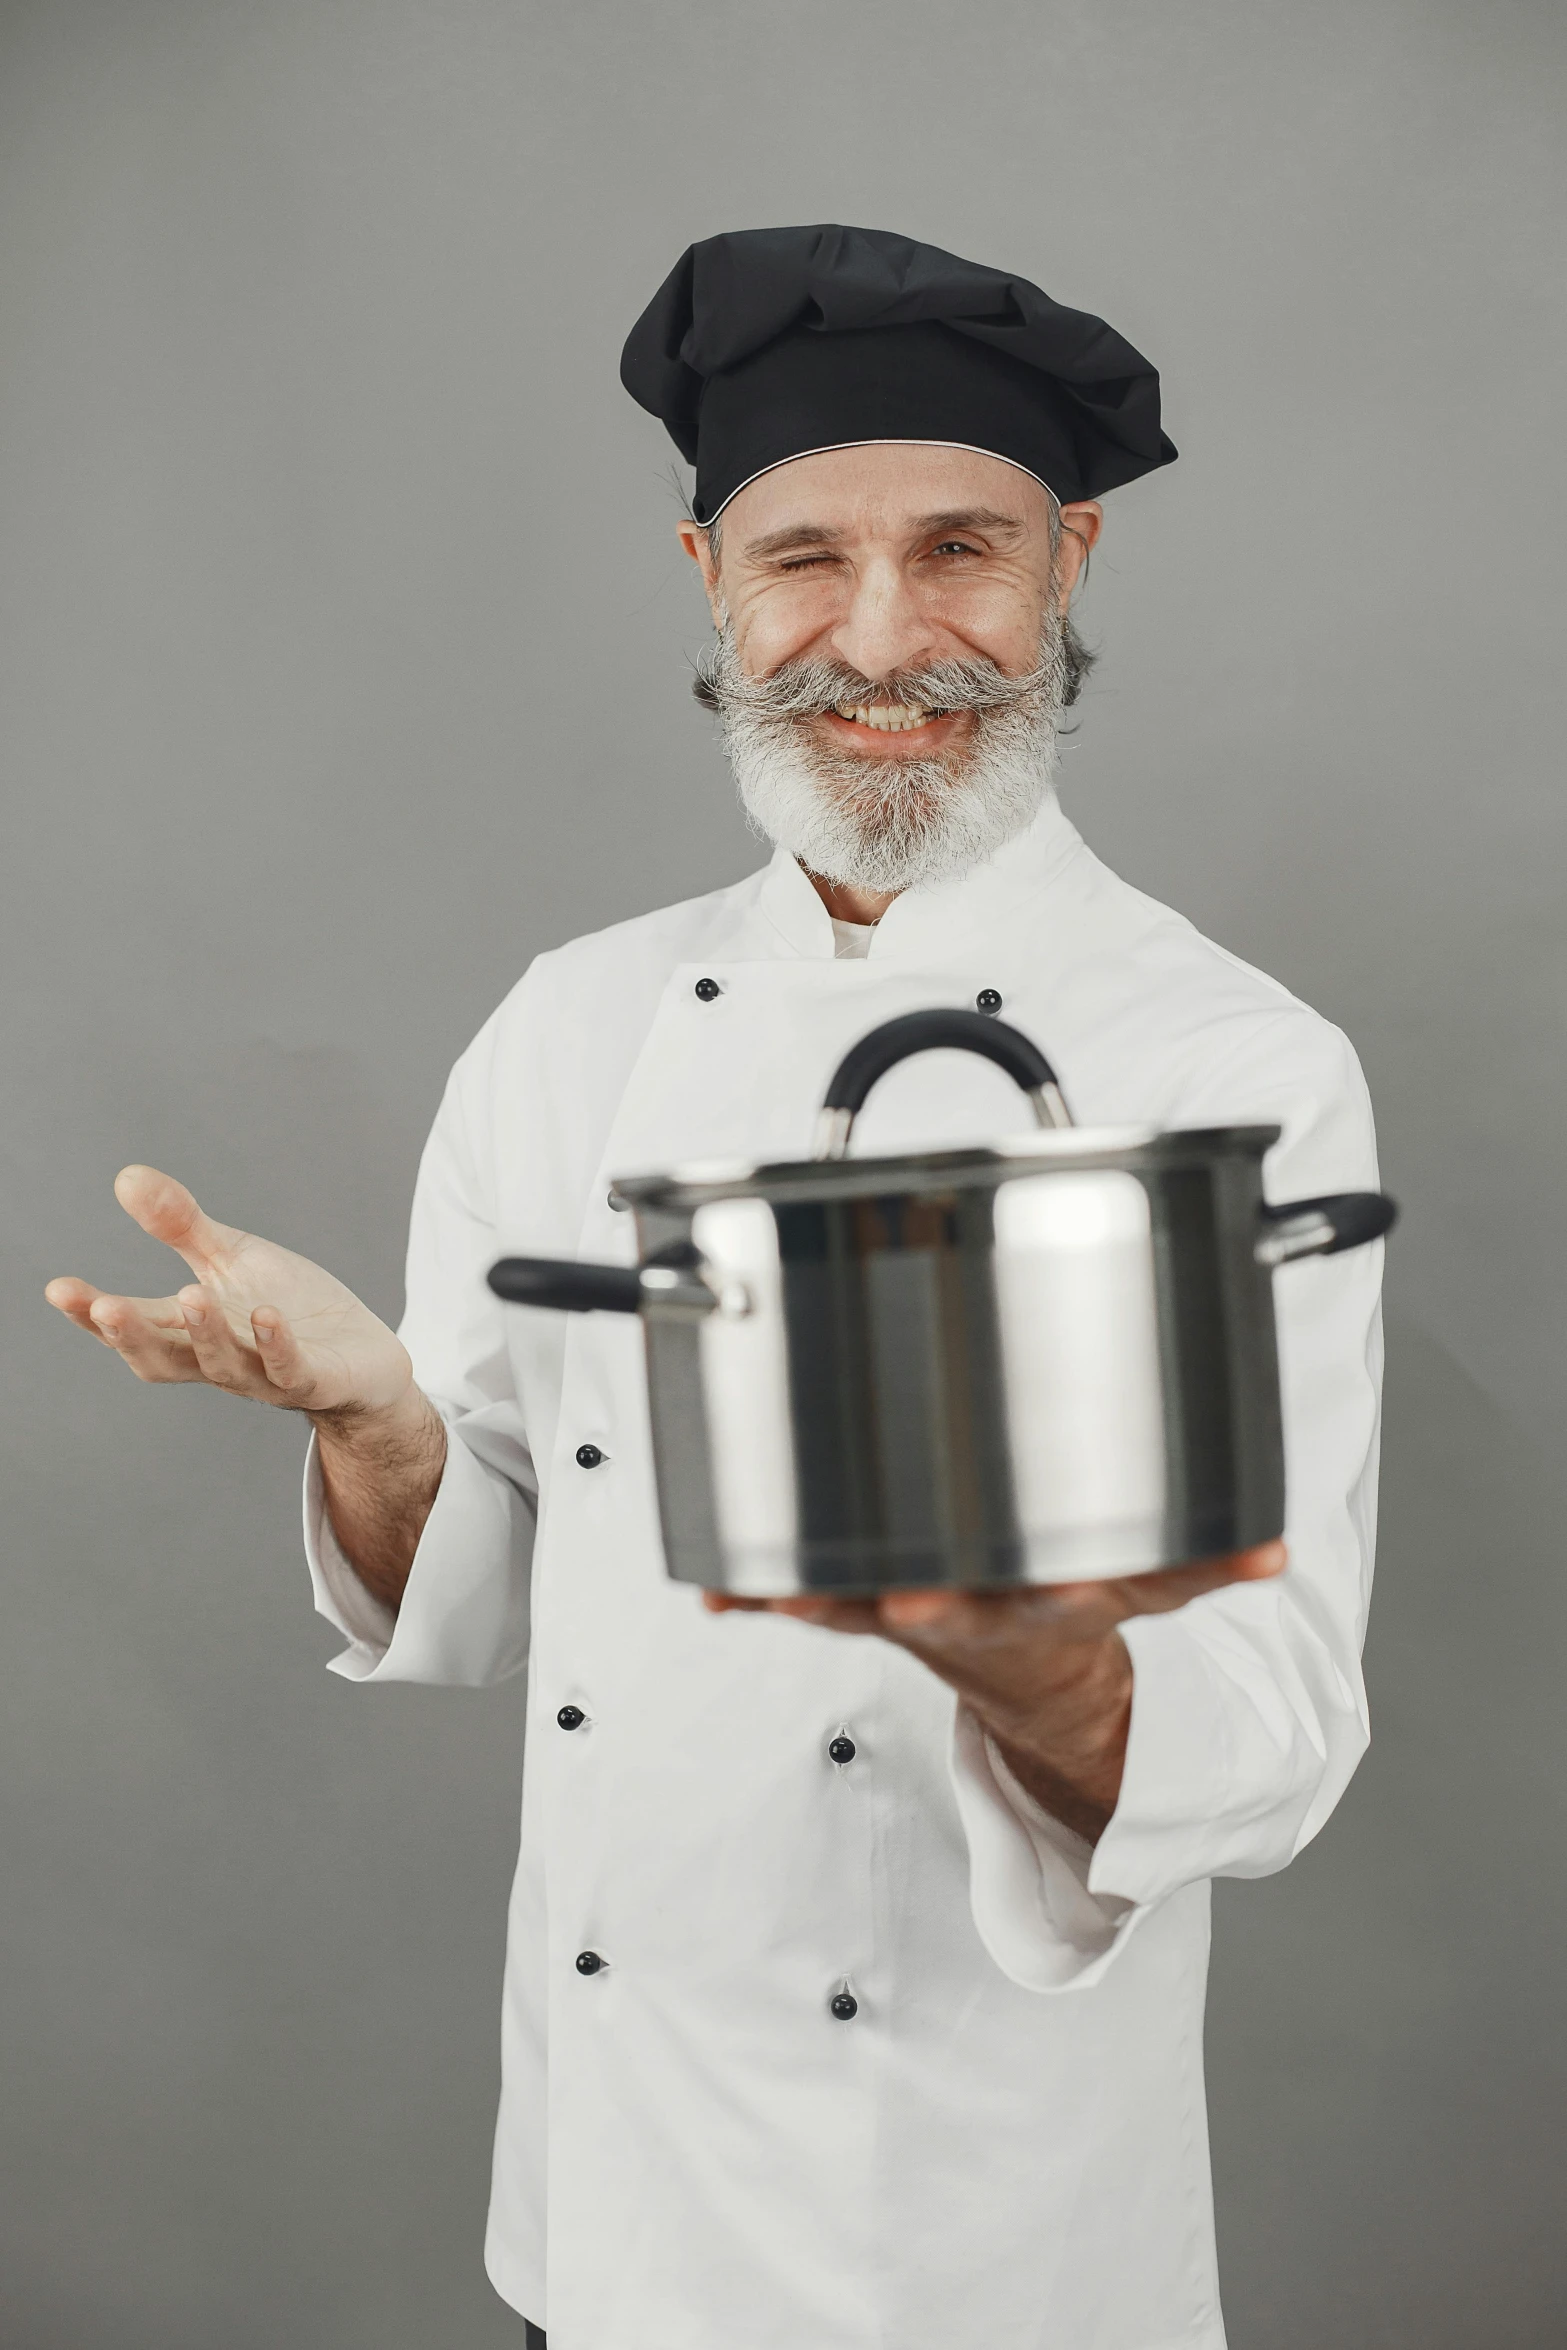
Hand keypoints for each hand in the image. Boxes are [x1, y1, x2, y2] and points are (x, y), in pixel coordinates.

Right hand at [46, 1165, 412, 1419]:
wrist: (363, 1358)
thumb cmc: (289, 1308)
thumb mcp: (232, 1259)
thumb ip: (181, 1225)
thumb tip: (126, 1176)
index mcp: (191, 1331)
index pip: (134, 1325)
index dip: (93, 1314)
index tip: (60, 1288)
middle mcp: (220, 1360)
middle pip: (163, 1357)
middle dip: (132, 1334)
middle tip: (104, 1307)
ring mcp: (265, 1376)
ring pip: (223, 1366)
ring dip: (205, 1334)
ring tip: (190, 1295)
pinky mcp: (314, 1380)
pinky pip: (291, 1370)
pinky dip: (277, 1345)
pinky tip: (267, 1315)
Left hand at [704, 1543, 1286, 1842]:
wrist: (1025, 1682)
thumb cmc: (1066, 1609)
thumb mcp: (1141, 1589)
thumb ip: (1202, 1566)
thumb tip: (1273, 1554)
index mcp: (1036, 1613)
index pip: (1047, 1607)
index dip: (1050, 1601)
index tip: (1047, 1593)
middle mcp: (965, 1617)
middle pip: (942, 1613)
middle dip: (924, 1605)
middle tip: (909, 1596)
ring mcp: (903, 1615)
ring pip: (853, 1609)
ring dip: (810, 1605)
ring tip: (764, 1593)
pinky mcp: (854, 1602)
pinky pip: (795, 1599)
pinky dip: (751, 1594)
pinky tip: (710, 1585)